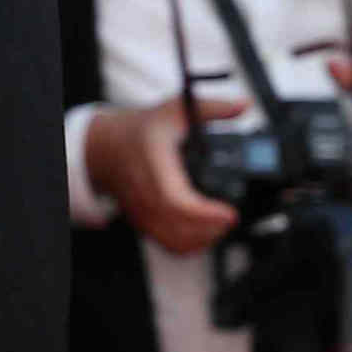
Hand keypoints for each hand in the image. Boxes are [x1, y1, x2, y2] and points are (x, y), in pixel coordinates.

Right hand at [84, 97, 244, 256]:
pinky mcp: (144, 222)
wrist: (107, 147)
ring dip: (202, 239)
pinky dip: (189, 246)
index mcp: (154, 163)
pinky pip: (167, 244)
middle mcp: (145, 191)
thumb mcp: (175, 110)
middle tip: (231, 217)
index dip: (204, 213)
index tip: (230, 213)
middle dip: (211, 228)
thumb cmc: (143, 131)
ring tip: (221, 224)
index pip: (175, 199)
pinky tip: (205, 233)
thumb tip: (243, 106)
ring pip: (172, 240)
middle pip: (178, 226)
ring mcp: (142, 209)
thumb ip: (211, 108)